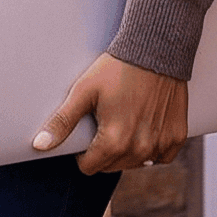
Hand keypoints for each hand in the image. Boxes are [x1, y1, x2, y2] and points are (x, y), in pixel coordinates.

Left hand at [32, 53, 187, 174]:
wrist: (156, 49)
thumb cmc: (117, 68)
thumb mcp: (84, 91)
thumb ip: (62, 121)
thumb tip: (39, 146)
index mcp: (114, 141)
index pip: (89, 167)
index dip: (83, 152)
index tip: (88, 131)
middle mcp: (139, 149)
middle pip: (111, 167)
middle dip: (104, 151)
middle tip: (106, 121)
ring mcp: (161, 144)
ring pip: (135, 163)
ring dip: (128, 150)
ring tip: (125, 120)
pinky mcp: (176, 137)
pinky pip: (160, 157)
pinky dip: (152, 147)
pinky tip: (146, 125)